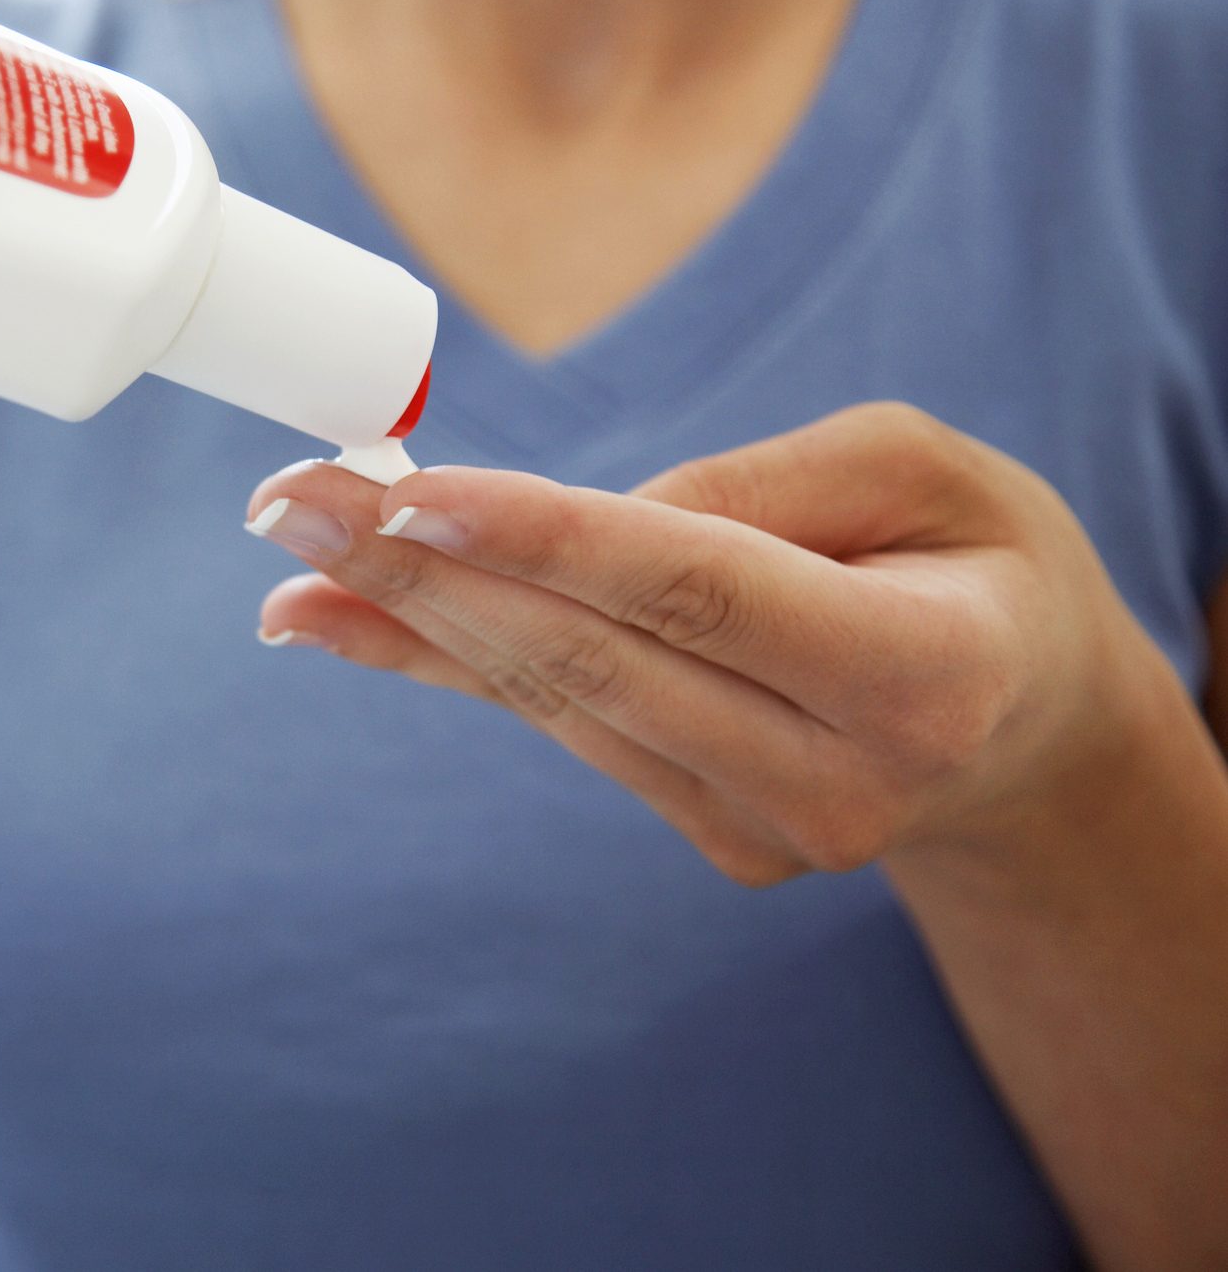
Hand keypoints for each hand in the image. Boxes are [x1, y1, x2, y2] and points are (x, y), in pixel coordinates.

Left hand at [245, 402, 1182, 884]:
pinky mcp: (712, 838)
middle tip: (291, 499)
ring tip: (286, 543)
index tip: (410, 494)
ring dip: (407, 617)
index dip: (547, 542)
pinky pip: (561, 722)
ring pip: (557, 696)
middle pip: (596, 657)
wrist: (1023, 725)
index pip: (699, 592)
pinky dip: (447, 661)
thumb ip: (774, 482)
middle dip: (426, 571)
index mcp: (921, 673)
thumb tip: (589, 523)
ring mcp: (768, 830)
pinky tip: (338, 616)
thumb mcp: (931, 471)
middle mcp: (839, 778)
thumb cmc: (982, 564)